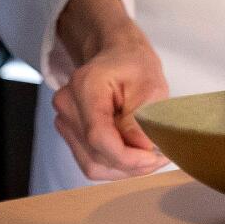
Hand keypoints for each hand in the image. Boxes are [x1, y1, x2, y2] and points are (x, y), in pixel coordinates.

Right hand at [52, 0, 171, 181]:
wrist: (118, 55)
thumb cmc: (135, 65)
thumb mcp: (151, 87)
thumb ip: (144, 120)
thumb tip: (143, 150)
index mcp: (86, 85)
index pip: (98, 136)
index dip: (126, 157)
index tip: (153, 158)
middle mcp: (68, 104)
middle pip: (95, 154)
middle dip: (130, 165)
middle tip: (159, 157)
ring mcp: (65, 119)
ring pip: (92, 164)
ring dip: (124, 168)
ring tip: (149, 156)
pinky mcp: (69, 132)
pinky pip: (91, 161)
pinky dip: (115, 164)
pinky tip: (133, 154)